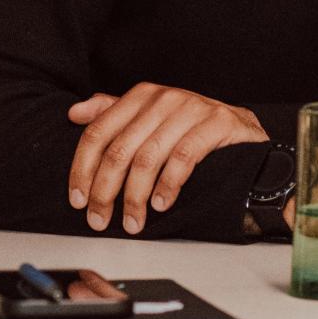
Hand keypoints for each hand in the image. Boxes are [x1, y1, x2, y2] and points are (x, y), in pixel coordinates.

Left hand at [67, 84, 267, 233]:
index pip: (98, 133)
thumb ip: (113, 113)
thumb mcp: (150, 117)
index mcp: (141, 96)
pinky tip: (161, 204)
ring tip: (133, 222)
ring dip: (134, 197)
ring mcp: (191, 109)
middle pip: (119, 150)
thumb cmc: (191, 127)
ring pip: (147, 158)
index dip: (82, 169)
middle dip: (105, 191)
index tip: (77, 199)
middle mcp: (163, 99)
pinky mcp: (216, 123)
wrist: (243, 128)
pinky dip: (168, 185)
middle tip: (99, 219)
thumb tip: (75, 113)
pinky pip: (183, 158)